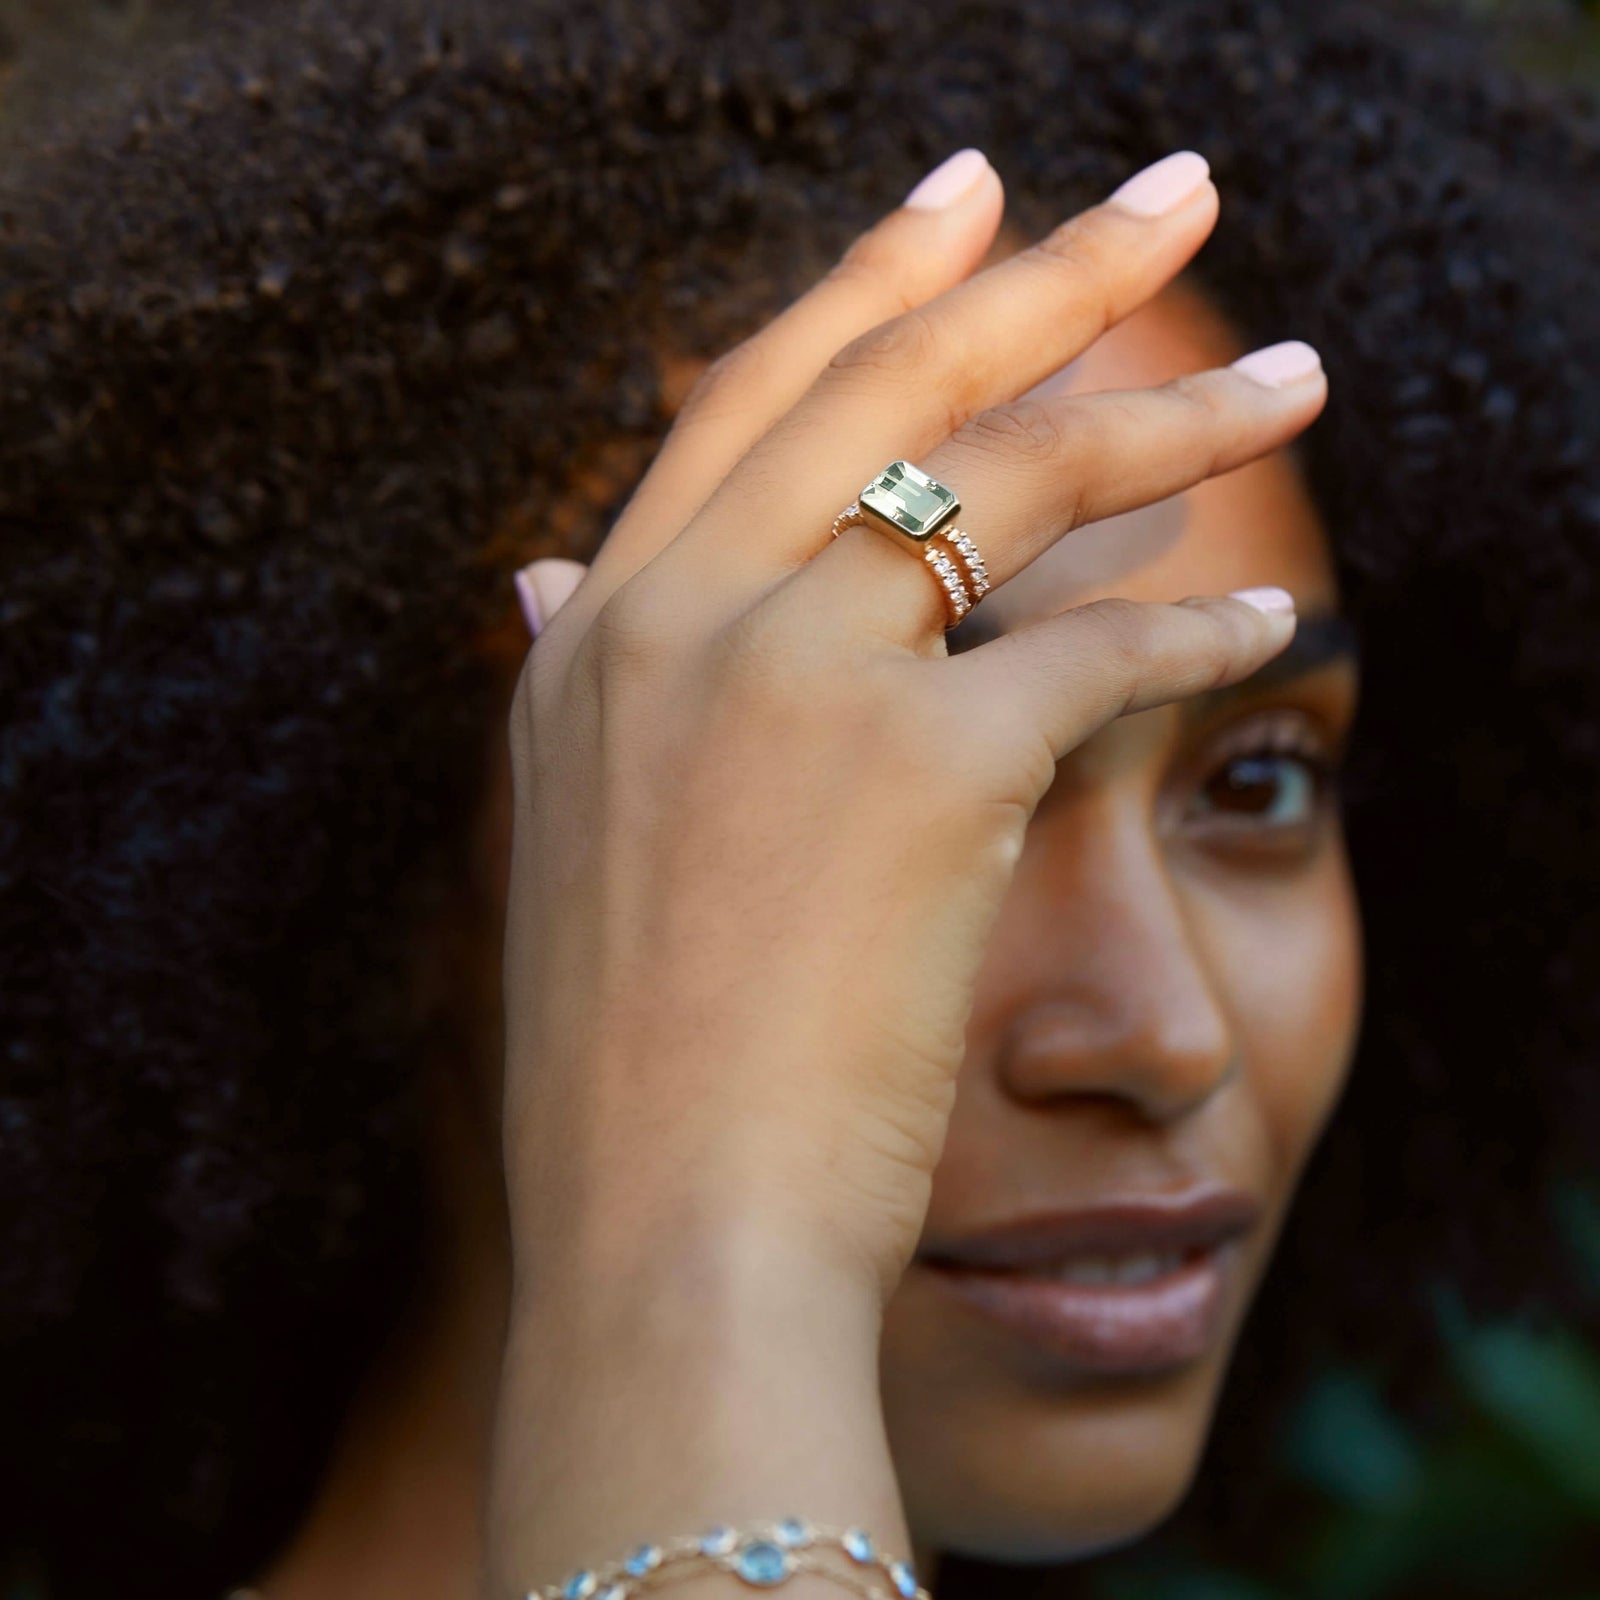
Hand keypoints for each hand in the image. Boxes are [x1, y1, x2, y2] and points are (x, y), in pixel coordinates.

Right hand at [500, 149, 1325, 1313]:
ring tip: (1287, 378)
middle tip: (1170, 193)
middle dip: (1050, 269)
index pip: (745, 401)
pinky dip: (1198, 636)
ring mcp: (797, 681)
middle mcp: (682, 622)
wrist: (665, 1230)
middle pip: (893, 386)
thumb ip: (584, 682)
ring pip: (1016, 482)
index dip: (863, 287)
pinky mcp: (925, 771)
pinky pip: (1097, 654)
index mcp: (599, 637)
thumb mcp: (576, 836)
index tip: (959, 204)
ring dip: (1175, 415)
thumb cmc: (640, 1062)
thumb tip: (544, 571)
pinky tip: (1265, 621)